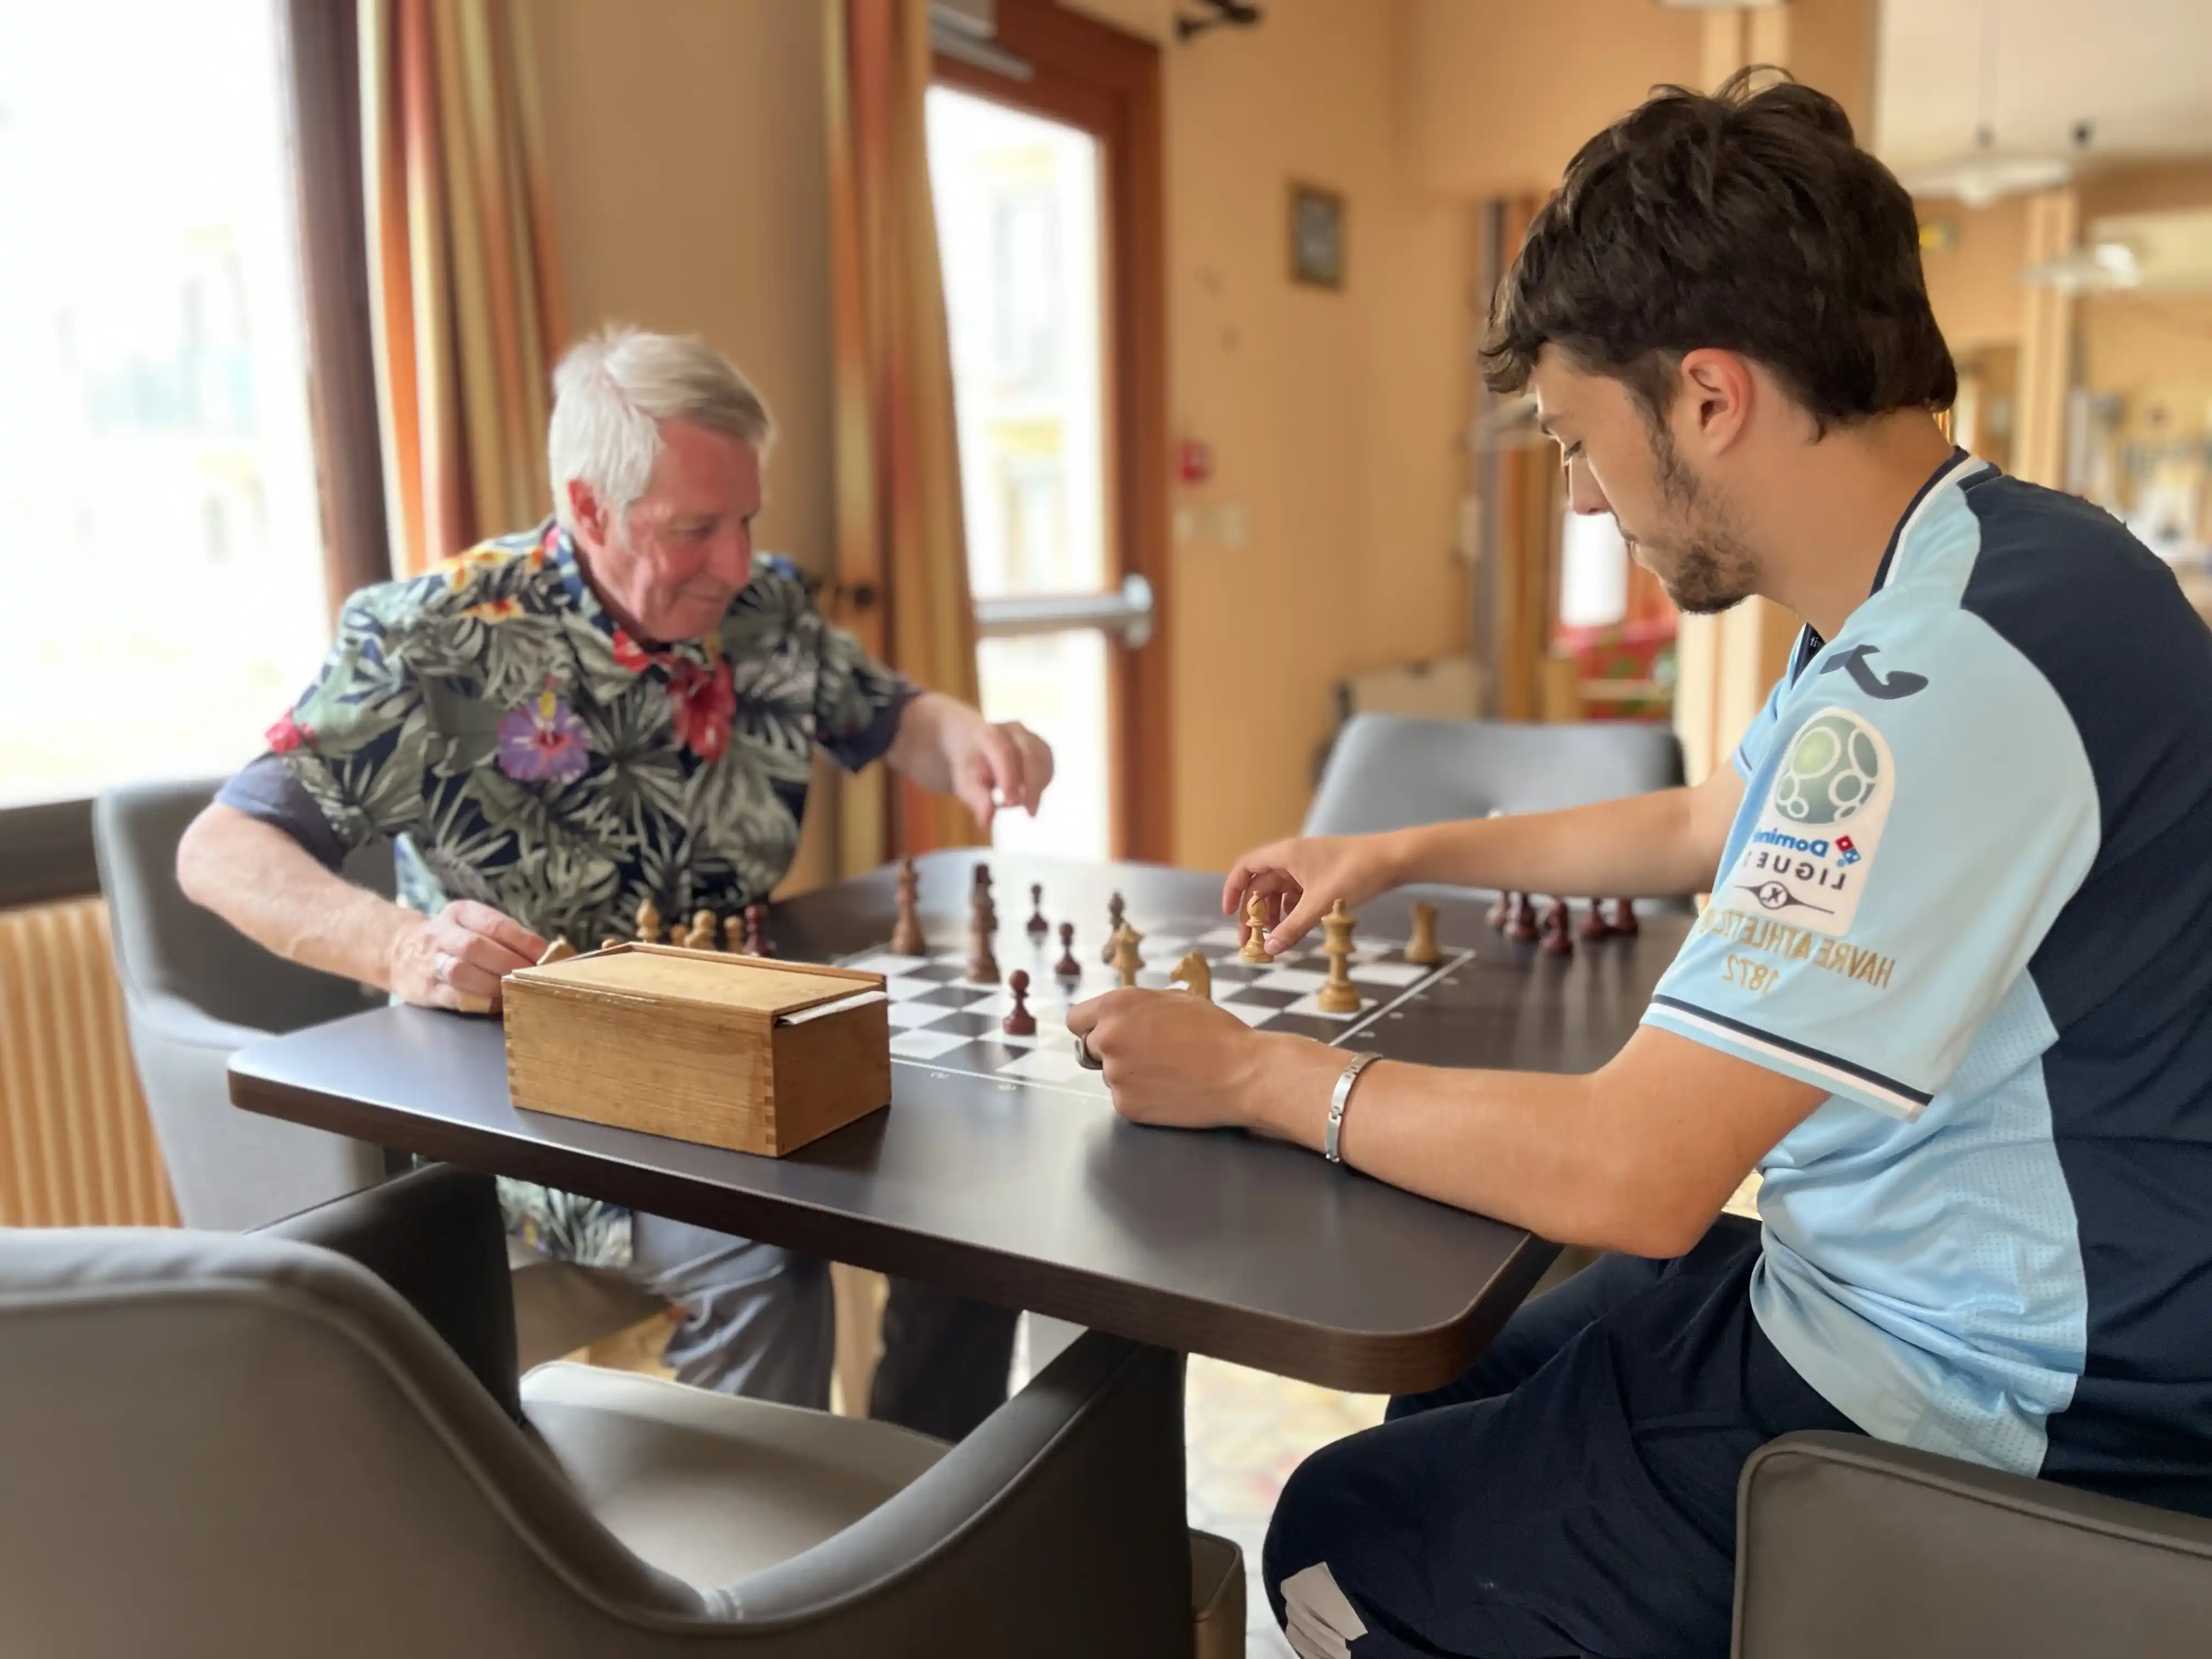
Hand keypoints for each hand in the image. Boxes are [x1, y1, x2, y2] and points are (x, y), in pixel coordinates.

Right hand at [387, 901, 545, 1013]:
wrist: (398, 950)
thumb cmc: (452, 938)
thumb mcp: (471, 923)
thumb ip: (503, 935)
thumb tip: (546, 953)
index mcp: (460, 913)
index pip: (494, 924)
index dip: (523, 941)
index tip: (545, 956)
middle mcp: (442, 934)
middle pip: (476, 947)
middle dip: (509, 963)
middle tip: (533, 977)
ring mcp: (431, 962)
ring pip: (462, 972)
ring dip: (494, 984)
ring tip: (516, 991)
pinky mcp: (426, 989)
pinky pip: (454, 997)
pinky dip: (479, 1002)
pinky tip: (497, 1005)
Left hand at [944, 711, 1053, 830]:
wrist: (976, 745)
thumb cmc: (971, 766)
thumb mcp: (965, 783)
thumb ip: (976, 800)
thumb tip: (987, 822)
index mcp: (989, 734)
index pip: (1004, 753)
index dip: (1011, 778)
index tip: (1012, 803)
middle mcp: (1013, 729)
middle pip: (1030, 754)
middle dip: (1032, 785)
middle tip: (1030, 812)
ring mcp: (1030, 735)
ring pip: (1044, 760)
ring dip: (1038, 785)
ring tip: (1024, 804)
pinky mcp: (1041, 746)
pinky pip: (1049, 765)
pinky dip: (1043, 783)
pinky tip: (1029, 794)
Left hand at [1067, 987, 1317, 1131]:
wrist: (1243, 1073)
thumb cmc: (1215, 1031)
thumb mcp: (1172, 1000)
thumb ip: (1135, 1007)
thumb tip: (1116, 1017)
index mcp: (1116, 1006)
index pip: (1075, 1019)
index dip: (1092, 1026)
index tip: (1106, 1032)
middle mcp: (1107, 1039)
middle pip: (1090, 1048)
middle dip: (1112, 1050)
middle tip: (1148, 1054)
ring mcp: (1115, 1075)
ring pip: (1110, 1075)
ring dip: (1130, 1074)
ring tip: (1169, 1071)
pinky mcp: (1126, 1106)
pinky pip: (1125, 1099)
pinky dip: (1142, 1097)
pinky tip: (1170, 1090)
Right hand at [1222, 831, 1407, 952]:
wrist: (1393, 859)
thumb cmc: (1356, 873)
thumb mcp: (1321, 904)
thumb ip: (1293, 927)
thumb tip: (1270, 949)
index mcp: (1285, 855)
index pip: (1245, 868)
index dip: (1232, 890)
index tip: (1228, 914)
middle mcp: (1292, 857)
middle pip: (1260, 885)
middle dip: (1254, 913)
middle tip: (1252, 941)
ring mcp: (1307, 866)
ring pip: (1279, 892)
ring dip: (1274, 915)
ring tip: (1276, 939)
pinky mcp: (1322, 876)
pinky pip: (1297, 895)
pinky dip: (1292, 912)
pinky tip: (1296, 929)